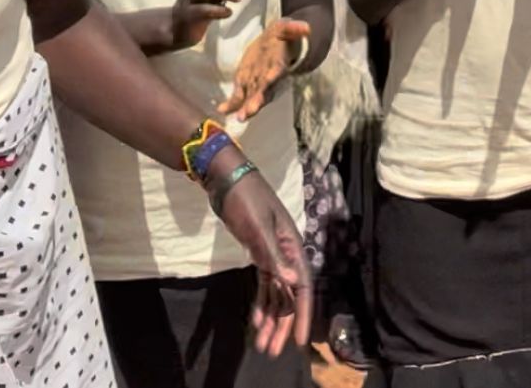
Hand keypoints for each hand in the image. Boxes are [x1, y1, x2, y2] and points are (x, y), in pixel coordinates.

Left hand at [207, 156, 312, 354]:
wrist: (227, 179)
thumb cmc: (245, 199)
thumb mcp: (258, 227)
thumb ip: (273, 254)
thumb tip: (291, 280)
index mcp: (292, 245)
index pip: (302, 285)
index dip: (302, 314)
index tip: (300, 341)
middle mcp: (287, 253)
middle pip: (289, 295)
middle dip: (282, 324)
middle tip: (271, 351)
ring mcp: (273, 254)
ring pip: (277, 293)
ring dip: (271, 318)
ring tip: (261, 343)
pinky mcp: (259, 253)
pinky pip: (265, 284)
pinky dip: (262, 302)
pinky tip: (256, 320)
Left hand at [218, 18, 309, 121]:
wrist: (273, 44)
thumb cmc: (280, 37)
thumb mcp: (286, 28)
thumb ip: (294, 28)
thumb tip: (307, 27)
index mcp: (277, 65)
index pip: (275, 73)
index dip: (272, 79)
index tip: (269, 82)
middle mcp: (268, 78)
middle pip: (263, 92)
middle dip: (256, 102)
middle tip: (248, 113)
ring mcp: (256, 83)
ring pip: (251, 98)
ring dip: (245, 108)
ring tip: (239, 117)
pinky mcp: (244, 83)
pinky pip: (238, 96)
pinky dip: (231, 105)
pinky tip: (222, 110)